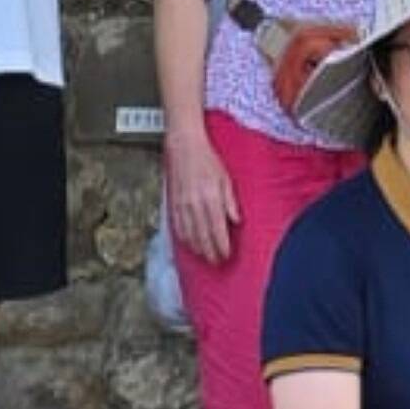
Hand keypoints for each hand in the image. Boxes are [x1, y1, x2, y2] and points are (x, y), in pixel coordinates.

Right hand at [163, 128, 239, 267]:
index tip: (227, 255)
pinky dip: (185, 240)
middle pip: (202, 237)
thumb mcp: (226, 178)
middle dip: (210, 252)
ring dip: (198, 249)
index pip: (217, 230)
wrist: (184, 147)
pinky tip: (191, 244)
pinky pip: (178, 228)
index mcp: (210, 198)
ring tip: (206, 256)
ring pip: (189, 236)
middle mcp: (195, 205)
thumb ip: (230, 202)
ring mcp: (182, 206)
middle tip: (217, 262)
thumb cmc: (208, 160)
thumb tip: (236, 221)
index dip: (221, 246)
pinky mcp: (173, 204)